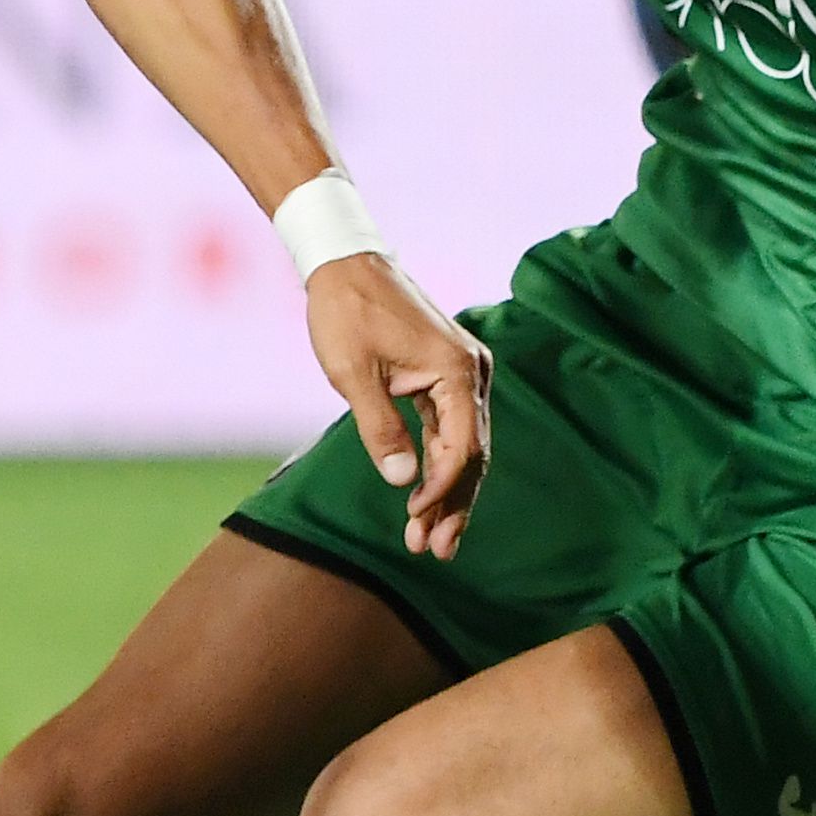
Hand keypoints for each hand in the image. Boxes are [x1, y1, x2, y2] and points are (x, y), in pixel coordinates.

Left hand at [303, 254, 488, 560]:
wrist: (343, 264)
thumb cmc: (346, 313)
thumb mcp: (354, 375)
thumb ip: (380, 429)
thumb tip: (403, 482)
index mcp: (457, 370)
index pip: (464, 446)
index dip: (443, 489)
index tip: (416, 519)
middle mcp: (470, 372)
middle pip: (472, 452)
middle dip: (453, 503)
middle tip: (436, 551)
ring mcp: (460, 372)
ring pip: (462, 444)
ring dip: (446, 490)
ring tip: (430, 537)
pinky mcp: (444, 374)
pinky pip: (449, 428)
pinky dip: (438, 462)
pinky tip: (425, 496)